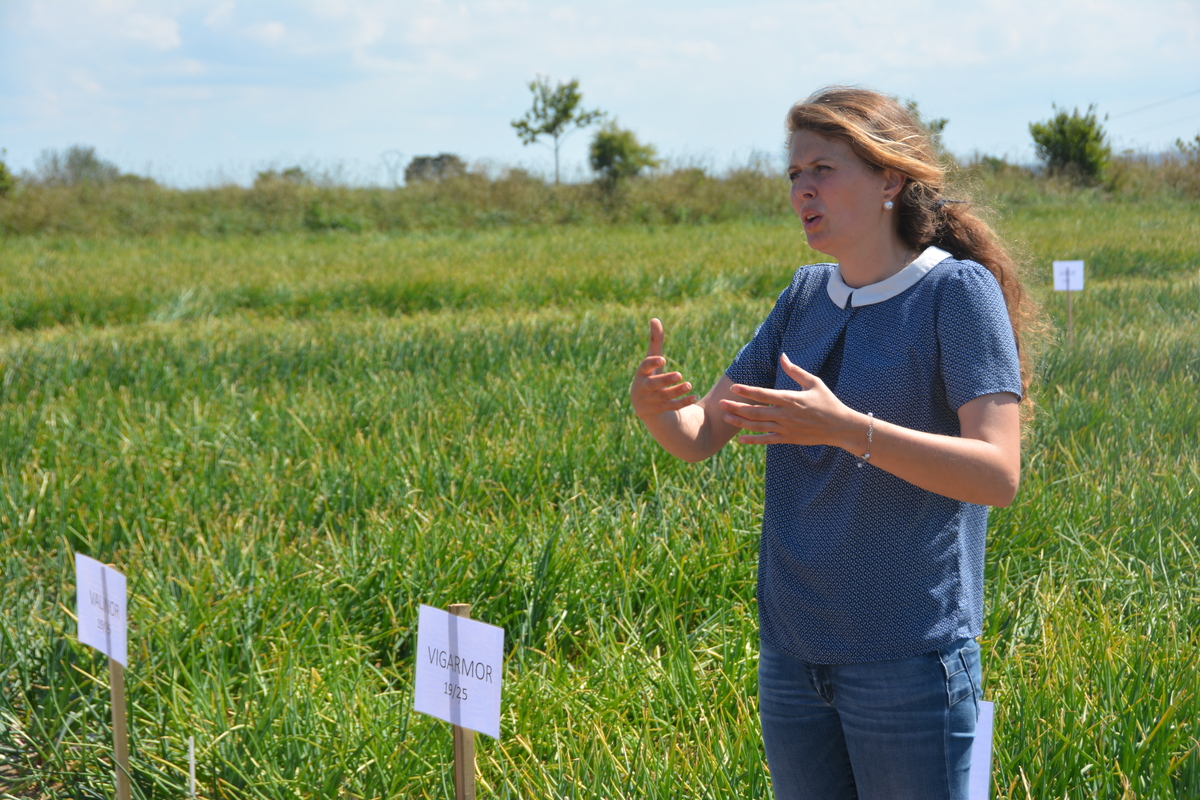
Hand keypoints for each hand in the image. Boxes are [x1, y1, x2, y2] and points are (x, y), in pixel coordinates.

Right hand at [630, 318, 696, 418]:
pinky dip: (682, 402)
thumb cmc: (649, 376)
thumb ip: (655, 342)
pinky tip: (694, 396)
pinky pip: (671, 407)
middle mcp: (644, 387)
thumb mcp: (651, 360)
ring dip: (677, 391)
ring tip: (689, 384)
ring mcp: (650, 400)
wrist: (643, 405)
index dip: (652, 363)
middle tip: (679, 375)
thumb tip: (654, 319)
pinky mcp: (658, 410)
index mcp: (641, 373)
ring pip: (664, 397)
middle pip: (653, 384)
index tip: (663, 359)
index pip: (644, 367)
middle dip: (665, 380)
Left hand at [719, 353, 863, 448]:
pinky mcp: (788, 439)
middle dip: (736, 407)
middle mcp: (785, 414)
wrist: (840, 427)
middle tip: (720, 403)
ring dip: (740, 422)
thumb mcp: (814, 383)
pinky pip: (766, 440)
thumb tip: (783, 356)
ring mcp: (785, 428)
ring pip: (757, 426)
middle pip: (755, 411)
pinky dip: (752, 440)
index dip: (747, 391)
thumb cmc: (828, 402)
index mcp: (790, 399)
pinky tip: (740, 439)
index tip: (733, 388)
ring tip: (726, 416)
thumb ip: (795, 371)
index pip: (763, 394)